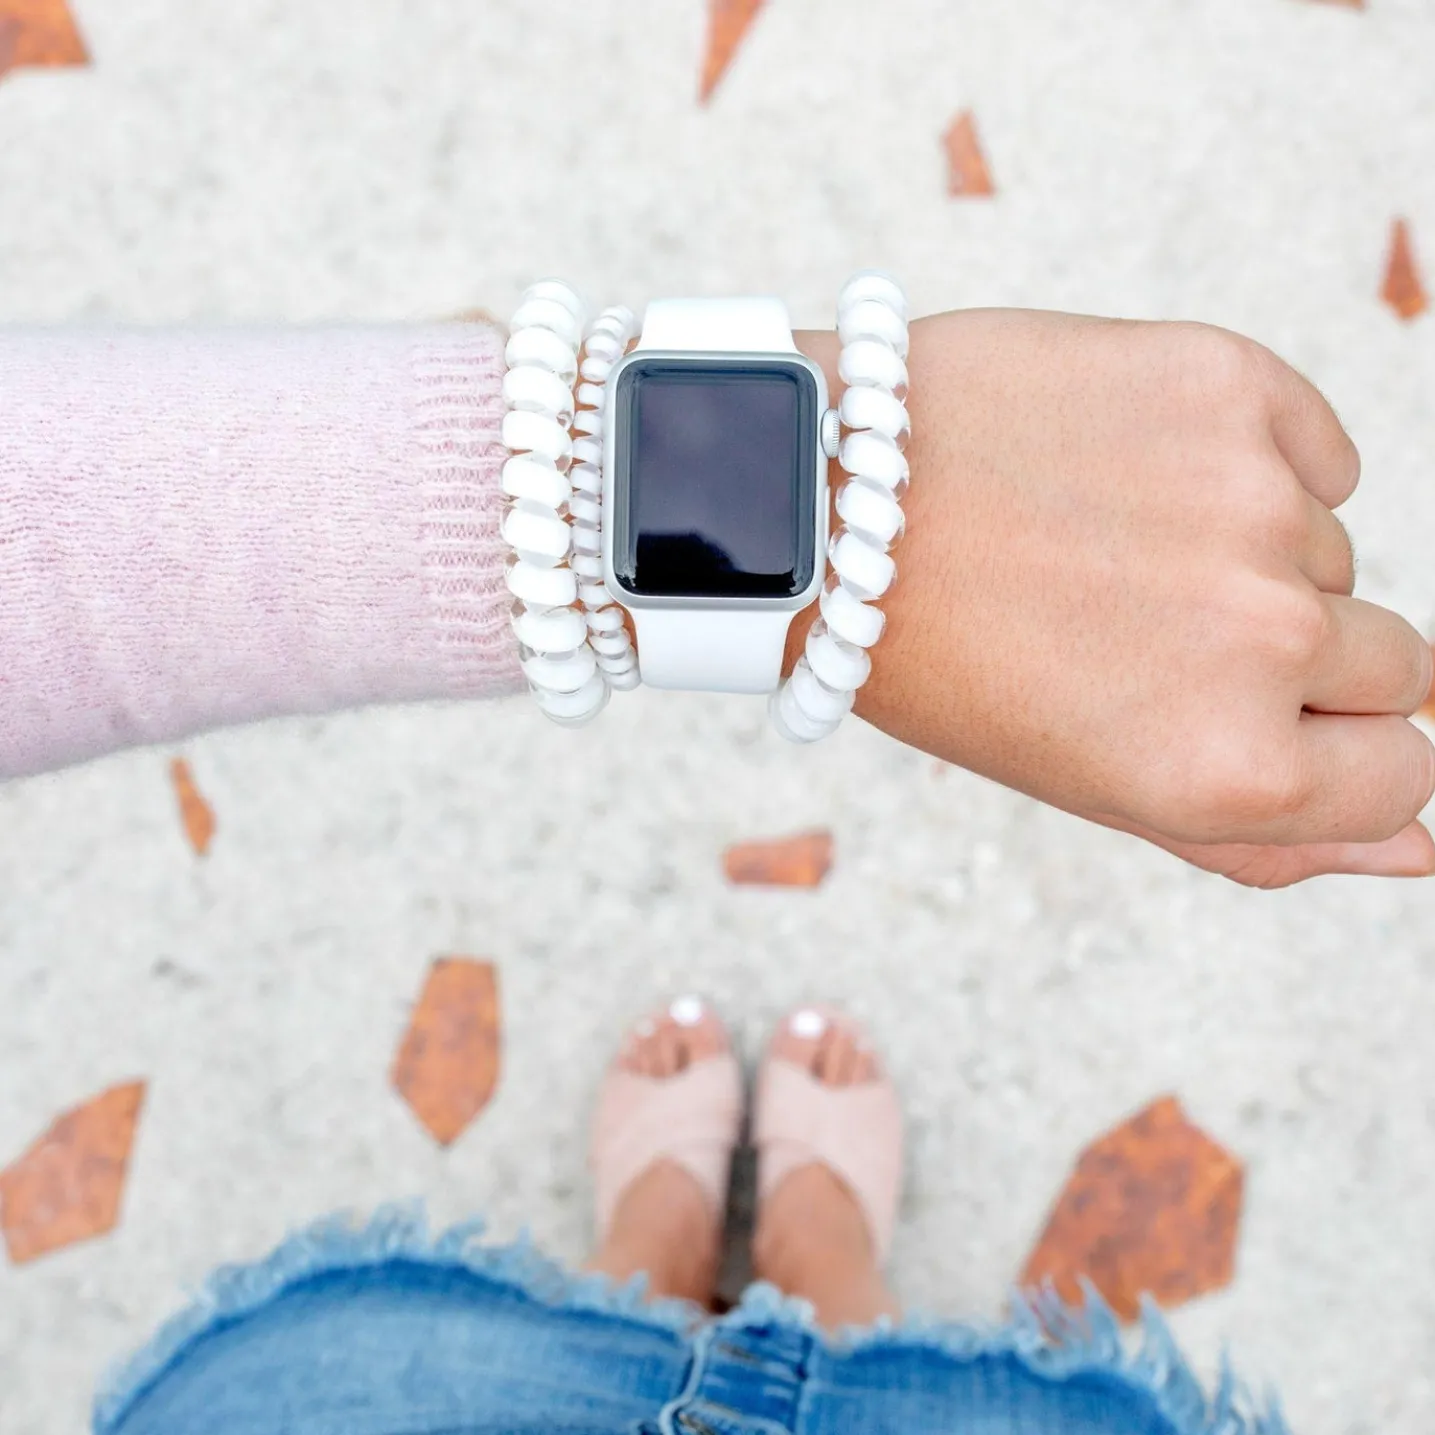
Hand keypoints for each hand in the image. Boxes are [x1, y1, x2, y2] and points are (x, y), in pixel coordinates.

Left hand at [795, 311, 1433, 886]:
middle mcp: (1266, 642)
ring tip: (1107, 544)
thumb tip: (1419, 852)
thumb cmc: (948, 663)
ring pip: (1330, 551)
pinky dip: (1249, 464)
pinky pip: (1314, 449)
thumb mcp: (1091, 787)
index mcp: (1229, 769)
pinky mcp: (1231, 386)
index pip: (1405, 776)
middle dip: (1298, 659)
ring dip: (1248, 556)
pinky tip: (1137, 472)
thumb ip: (1264, 837)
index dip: (1344, 752)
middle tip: (1158, 627)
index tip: (1273, 720)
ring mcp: (1255, 504)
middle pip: (1395, 665)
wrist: (830, 501)